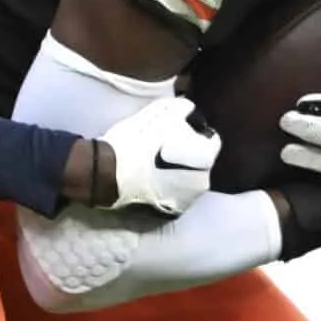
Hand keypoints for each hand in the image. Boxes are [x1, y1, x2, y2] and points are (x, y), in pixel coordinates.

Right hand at [91, 96, 217, 215]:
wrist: (110, 170)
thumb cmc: (139, 138)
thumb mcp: (165, 110)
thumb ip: (187, 110)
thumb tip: (191, 115)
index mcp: (207, 156)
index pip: (210, 138)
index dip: (193, 131)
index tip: (175, 130)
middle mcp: (204, 180)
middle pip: (200, 160)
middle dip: (188, 153)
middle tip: (165, 146)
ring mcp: (189, 199)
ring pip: (189, 177)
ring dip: (179, 170)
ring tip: (157, 162)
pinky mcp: (172, 211)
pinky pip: (177, 193)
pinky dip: (170, 186)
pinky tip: (154, 178)